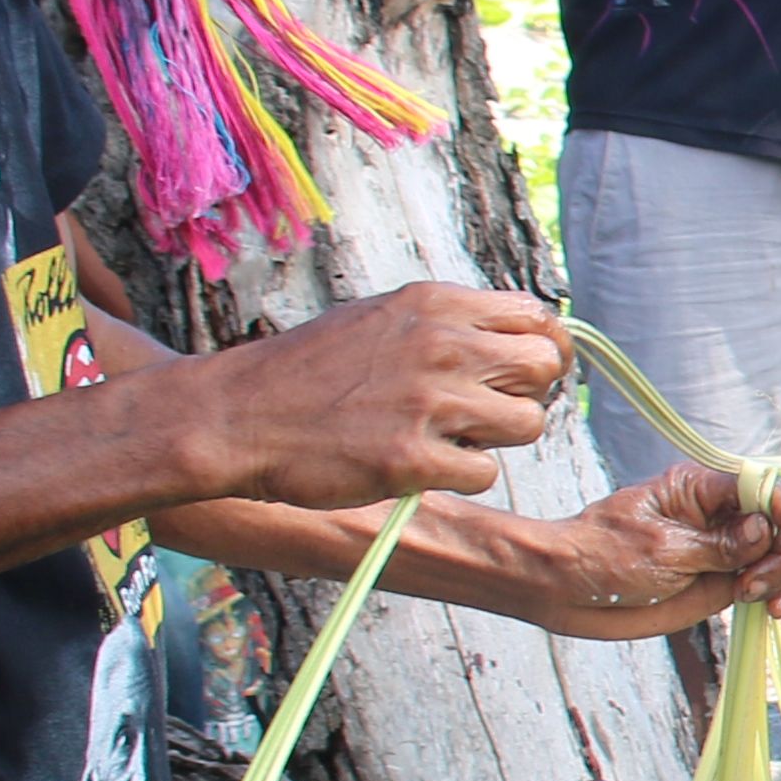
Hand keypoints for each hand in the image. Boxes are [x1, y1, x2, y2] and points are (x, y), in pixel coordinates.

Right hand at [179, 282, 573, 511]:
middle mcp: (440, 344)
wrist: (236, 416)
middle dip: (527, 394)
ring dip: (495, 440)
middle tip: (489, 412)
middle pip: (543, 367)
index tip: (525, 374)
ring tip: (447, 438)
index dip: (542, 350)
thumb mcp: (381, 319)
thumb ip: (447, 324)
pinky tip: (419, 463)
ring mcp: (428, 401)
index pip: (535, 317)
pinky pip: (484, 472)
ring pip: (528, 424)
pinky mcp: (411, 458)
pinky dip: (460, 475)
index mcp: (434, 304)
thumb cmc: (308, 372)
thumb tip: (517, 338)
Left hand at [528, 462, 780, 639]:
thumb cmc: (601, 556)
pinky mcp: (721, 581)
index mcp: (700, 489)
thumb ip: (719, 544)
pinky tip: (770, 610)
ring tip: (751, 597)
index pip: (762, 488)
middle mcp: (718, 515)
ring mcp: (722, 550)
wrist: (568, 590)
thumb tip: (765, 530)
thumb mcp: (662, 548)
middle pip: (779, 523)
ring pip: (778, 556)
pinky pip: (764, 584)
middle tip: (756, 582)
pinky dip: (776, 595)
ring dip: (780, 577)